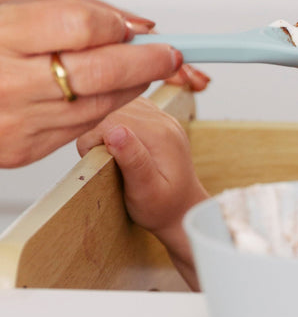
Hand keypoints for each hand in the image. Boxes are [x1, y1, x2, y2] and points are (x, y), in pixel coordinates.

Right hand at [0, 0, 183, 166]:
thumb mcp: (18, 6)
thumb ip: (81, 10)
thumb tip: (139, 27)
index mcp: (2, 34)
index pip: (84, 26)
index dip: (117, 26)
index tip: (136, 29)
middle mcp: (8, 81)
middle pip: (102, 71)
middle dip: (148, 62)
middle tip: (170, 54)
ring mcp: (15, 120)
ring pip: (100, 104)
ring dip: (133, 86)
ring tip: (143, 70)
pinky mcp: (21, 150)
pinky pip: (81, 127)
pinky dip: (104, 108)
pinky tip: (108, 92)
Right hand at [76, 97, 208, 289]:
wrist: (184, 210)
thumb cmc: (162, 208)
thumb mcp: (146, 192)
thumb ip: (133, 161)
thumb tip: (114, 131)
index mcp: (160, 135)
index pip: (111, 120)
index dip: (94, 141)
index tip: (97, 163)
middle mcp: (165, 121)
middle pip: (115, 110)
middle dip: (99, 133)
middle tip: (104, 162)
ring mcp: (165, 119)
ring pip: (121, 106)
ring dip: (108, 126)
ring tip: (112, 154)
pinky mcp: (161, 122)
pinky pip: (131, 109)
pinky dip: (119, 123)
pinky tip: (122, 145)